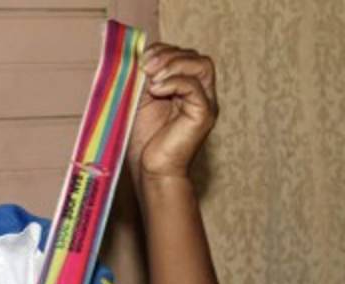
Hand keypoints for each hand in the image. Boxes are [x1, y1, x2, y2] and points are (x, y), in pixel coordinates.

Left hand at [126, 43, 218, 180]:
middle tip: (145, 66)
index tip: (141, 59)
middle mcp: (200, 93)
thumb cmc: (144, 140)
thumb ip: (144, 78)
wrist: (150, 170)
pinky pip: (195, 86)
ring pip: (202, 65)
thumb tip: (140, 54)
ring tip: (151, 78)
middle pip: (196, 56)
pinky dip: (174, 82)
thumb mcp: (141, 100)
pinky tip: (156, 90)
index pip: (184, 55)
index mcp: (186, 88)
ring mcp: (205, 103)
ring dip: (173, 64)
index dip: (163, 51)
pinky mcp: (203, 114)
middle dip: (168, 55)